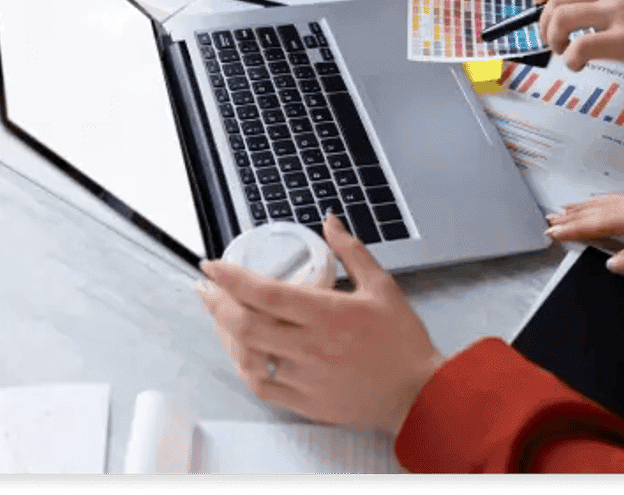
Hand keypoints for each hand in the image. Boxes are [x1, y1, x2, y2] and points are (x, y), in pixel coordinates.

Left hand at [196, 215, 444, 435]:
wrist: (417, 393)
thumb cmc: (402, 341)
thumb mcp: (382, 286)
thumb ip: (351, 251)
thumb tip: (329, 222)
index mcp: (328, 314)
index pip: (266, 293)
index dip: (232, 278)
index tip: (212, 265)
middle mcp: (311, 347)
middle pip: (246, 324)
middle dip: (216, 303)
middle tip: (206, 287)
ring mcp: (305, 378)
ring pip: (249, 356)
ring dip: (226, 334)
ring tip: (219, 316)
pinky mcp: (305, 402)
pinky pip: (262, 385)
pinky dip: (244, 366)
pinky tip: (241, 352)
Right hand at [545, 186, 623, 278]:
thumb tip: (613, 262)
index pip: (609, 220)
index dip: (580, 227)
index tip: (555, 232)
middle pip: (611, 206)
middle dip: (579, 213)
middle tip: (552, 219)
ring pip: (621, 201)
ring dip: (594, 207)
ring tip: (571, 211)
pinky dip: (614, 205)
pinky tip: (612, 208)